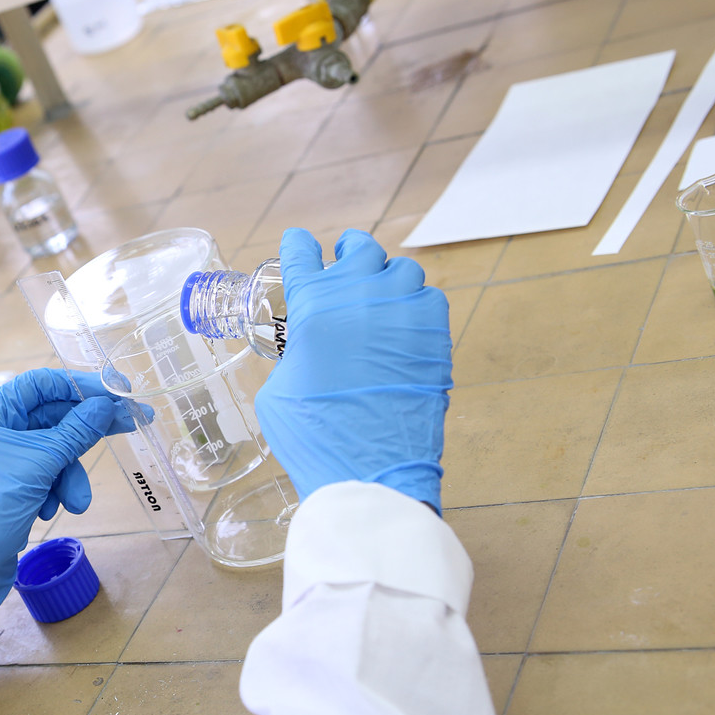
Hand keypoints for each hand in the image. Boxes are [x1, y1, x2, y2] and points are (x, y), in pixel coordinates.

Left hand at [0, 369, 137, 629]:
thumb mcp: (40, 465)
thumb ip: (76, 432)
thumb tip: (105, 406)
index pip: (39, 384)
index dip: (80, 385)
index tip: (117, 389)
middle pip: (51, 417)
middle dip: (85, 434)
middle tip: (130, 425)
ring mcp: (2, 459)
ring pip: (54, 452)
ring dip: (70, 476)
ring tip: (76, 502)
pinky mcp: (12, 485)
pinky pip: (46, 475)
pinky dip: (54, 491)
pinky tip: (47, 511)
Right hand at [255, 229, 451, 512]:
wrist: (369, 470)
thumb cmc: (314, 436)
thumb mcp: (279, 389)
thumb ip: (294, 353)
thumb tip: (307, 347)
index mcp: (311, 308)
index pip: (302, 254)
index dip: (299, 246)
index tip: (301, 244)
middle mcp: (358, 298)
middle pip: (359, 247)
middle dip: (350, 250)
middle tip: (347, 257)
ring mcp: (401, 312)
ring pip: (402, 268)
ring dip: (389, 277)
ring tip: (382, 295)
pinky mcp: (435, 335)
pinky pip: (430, 299)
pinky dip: (418, 305)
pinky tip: (408, 324)